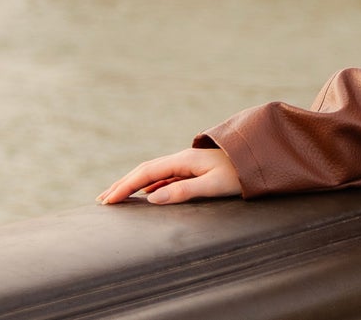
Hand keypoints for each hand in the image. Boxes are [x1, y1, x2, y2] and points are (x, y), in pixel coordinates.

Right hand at [98, 146, 242, 205]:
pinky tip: (146, 194)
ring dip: (133, 184)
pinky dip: (149, 185)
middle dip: (122, 184)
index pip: (146, 173)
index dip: (124, 186)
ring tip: (117, 196)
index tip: (107, 201)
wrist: (258, 158)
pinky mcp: (193, 170)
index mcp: (183, 161)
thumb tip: (151, 197)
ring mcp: (186, 164)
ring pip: (153, 173)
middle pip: (144, 171)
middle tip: (102, 200)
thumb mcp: (212, 185)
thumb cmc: (239, 173)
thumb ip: (182, 191)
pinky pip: (164, 177)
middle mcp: (181, 159)